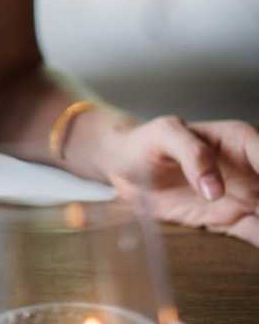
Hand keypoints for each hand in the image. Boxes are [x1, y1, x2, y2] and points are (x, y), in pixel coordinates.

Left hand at [105, 117, 258, 245]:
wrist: (124, 165)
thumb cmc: (146, 141)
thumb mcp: (163, 135)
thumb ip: (191, 153)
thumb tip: (215, 190)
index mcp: (241, 141)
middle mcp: (251, 169)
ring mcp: (244, 196)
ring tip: (258, 226)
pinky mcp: (230, 219)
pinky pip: (256, 233)